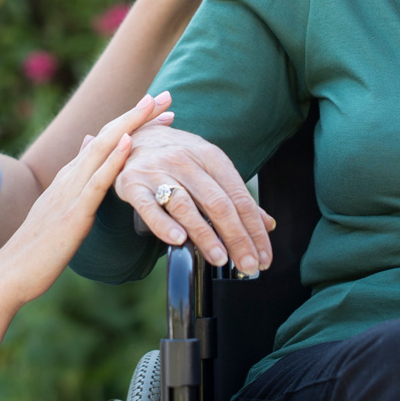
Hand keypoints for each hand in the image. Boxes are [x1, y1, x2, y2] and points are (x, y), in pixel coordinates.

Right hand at [0, 95, 166, 304]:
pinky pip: (96, 182)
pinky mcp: (73, 213)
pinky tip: (129, 142)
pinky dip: (114, 159)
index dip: (132, 122)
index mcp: (69, 177)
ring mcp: (70, 192)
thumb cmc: (38, 249)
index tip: (157, 108)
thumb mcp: (60, 207)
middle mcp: (70, 176)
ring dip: (130, 124)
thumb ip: (76, 178)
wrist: (10, 273)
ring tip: (152, 105)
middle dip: (137, 114)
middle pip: (107, 135)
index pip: (104, 140)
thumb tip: (88, 144)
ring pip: (103, 149)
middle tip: (166, 94)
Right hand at [115, 124, 273, 273]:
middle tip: (247, 265)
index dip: (254, 230)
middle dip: (236, 238)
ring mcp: (158, 172)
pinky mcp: (133, 184)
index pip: (239, 197)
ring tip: (220, 259)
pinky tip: (178, 240)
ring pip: (186, 206)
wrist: (135, 135)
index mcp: (211, 157)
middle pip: (217, 203)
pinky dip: (164, 225)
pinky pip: (149, 207)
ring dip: (205, 235)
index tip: (263, 256)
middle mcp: (186, 161)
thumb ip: (236, 196)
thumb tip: (267, 224)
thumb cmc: (179, 157)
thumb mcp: (210, 167)